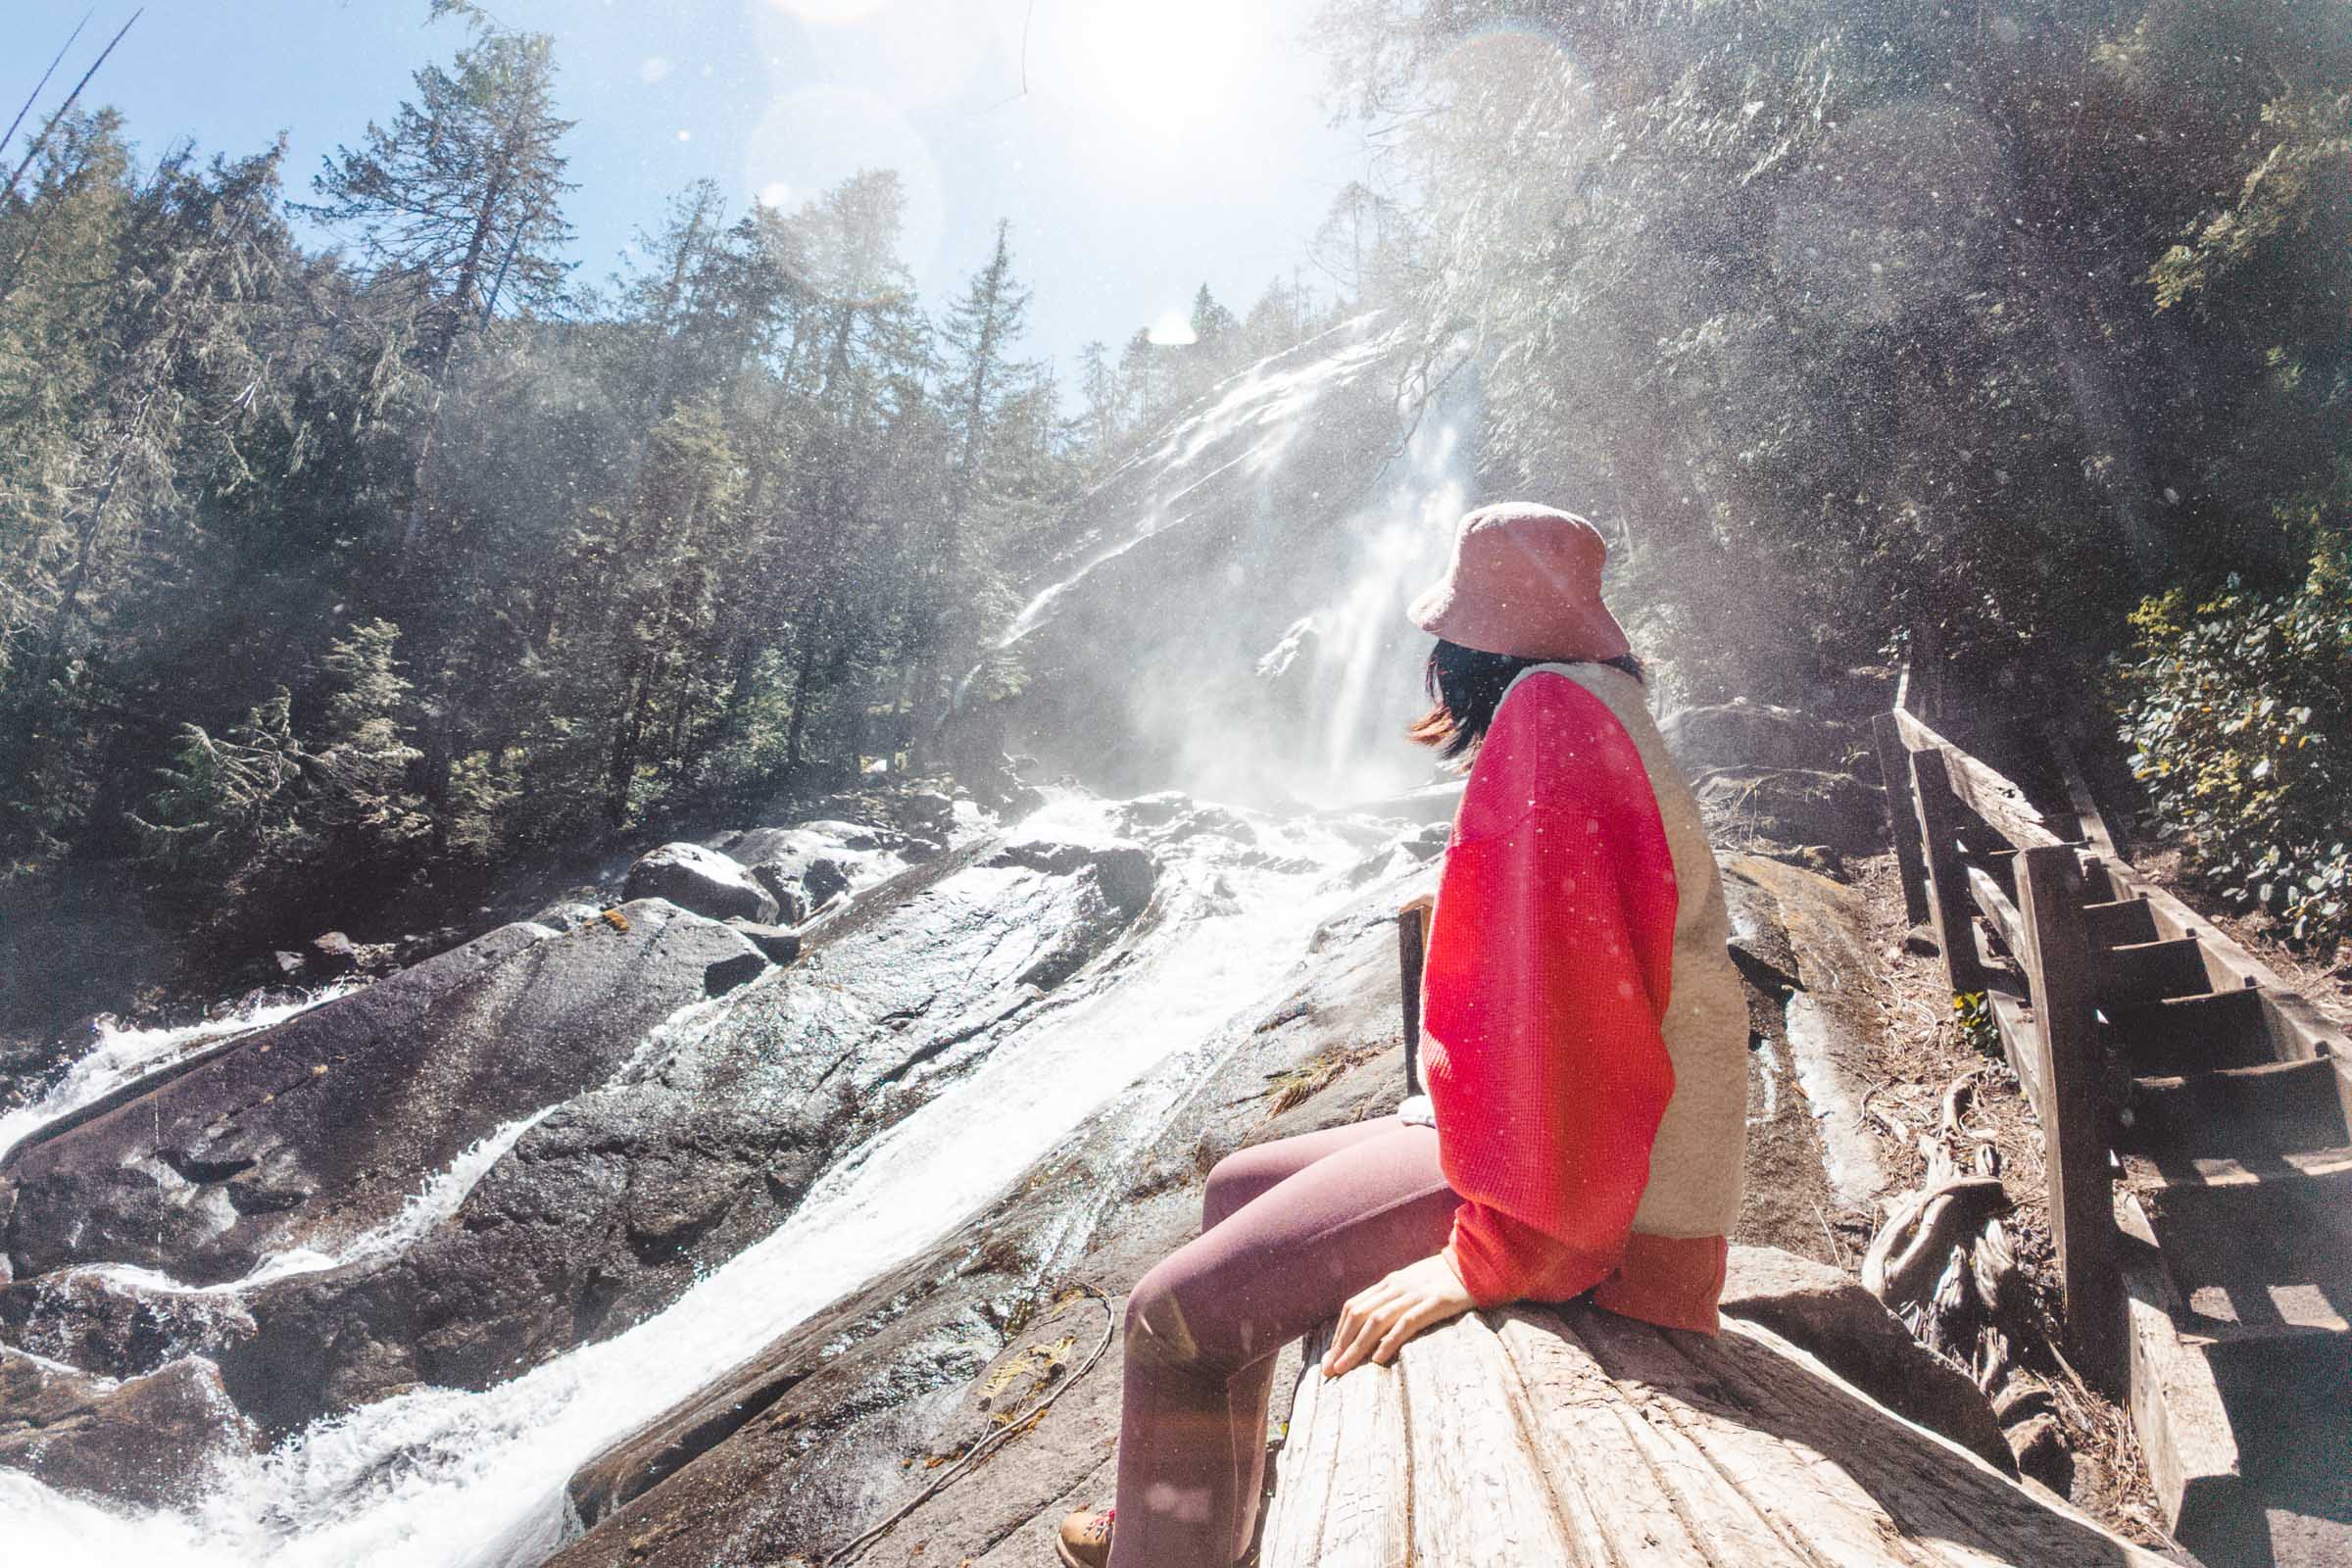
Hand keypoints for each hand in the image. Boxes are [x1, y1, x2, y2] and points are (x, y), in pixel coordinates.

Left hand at [1320, 1251, 1476, 1378]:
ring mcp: (1415, 1294)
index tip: (1330, 1356)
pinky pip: (1406, 1323)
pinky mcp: (1435, 1302)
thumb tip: (1375, 1326)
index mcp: (1390, 1282)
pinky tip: (1378, 1359)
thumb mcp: (1415, 1284)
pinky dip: (1389, 1340)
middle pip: (1359, 1315)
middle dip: (1341, 1344)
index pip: (1354, 1307)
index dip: (1339, 1332)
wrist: (1478, 1262)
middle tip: (1329, 1369)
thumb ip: (1396, 1299)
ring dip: (1356, 1347)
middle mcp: (1397, 1286)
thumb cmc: (1446, 1279)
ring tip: (1344, 1369)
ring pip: (1376, 1321)